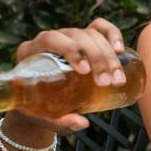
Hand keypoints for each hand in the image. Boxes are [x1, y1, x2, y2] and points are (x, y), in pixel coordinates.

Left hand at [12, 17, 127, 132]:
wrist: (40, 103)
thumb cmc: (39, 110)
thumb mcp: (45, 117)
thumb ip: (60, 121)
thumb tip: (81, 122)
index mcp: (29, 52)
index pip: (49, 39)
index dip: (69, 50)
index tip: (84, 71)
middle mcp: (49, 39)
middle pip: (76, 36)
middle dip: (96, 58)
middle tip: (106, 82)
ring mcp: (68, 36)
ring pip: (91, 33)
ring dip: (108, 55)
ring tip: (117, 79)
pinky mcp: (84, 38)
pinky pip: (100, 27)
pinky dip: (112, 34)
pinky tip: (120, 50)